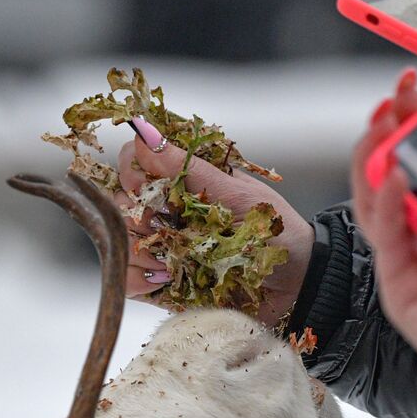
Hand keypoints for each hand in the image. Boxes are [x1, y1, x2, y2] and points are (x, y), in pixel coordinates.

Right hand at [115, 119, 313, 325]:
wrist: (298, 285)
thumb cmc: (277, 232)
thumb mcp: (238, 196)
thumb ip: (189, 170)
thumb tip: (143, 131)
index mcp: (183, 182)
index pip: (132, 162)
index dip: (130, 172)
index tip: (145, 187)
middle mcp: (167, 212)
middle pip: (118, 204)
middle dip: (138, 218)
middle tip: (170, 230)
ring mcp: (162, 248)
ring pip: (119, 244)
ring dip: (140, 252)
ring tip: (174, 263)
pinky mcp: (162, 285)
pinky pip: (128, 282)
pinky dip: (139, 282)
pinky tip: (167, 281)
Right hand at [350, 102, 416, 416]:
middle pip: (401, 176)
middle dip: (395, 132)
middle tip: (396, 94)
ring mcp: (416, 263)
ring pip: (379, 201)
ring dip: (377, 157)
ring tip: (383, 120)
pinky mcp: (400, 288)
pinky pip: (386, 237)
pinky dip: (388, 200)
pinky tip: (398, 173)